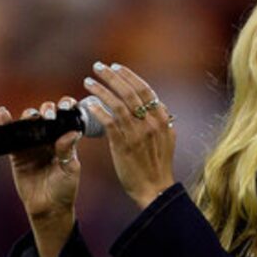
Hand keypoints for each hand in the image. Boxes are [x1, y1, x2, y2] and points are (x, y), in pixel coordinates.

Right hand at [0, 98, 81, 222]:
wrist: (48, 209)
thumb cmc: (64, 190)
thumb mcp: (70, 169)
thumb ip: (68, 149)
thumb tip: (72, 131)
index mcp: (63, 139)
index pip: (64, 117)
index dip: (65, 107)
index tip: (67, 106)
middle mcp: (47, 138)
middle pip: (45, 114)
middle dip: (47, 110)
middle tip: (49, 116)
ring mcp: (31, 144)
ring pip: (28, 122)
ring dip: (29, 115)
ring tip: (32, 118)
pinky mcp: (17, 153)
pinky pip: (10, 135)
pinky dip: (6, 123)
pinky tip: (4, 113)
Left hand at [81, 61, 176, 209]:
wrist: (155, 190)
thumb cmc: (158, 167)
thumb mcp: (167, 140)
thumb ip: (161, 120)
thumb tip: (156, 104)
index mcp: (162, 119)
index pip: (144, 89)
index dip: (129, 76)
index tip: (116, 67)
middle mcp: (150, 123)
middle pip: (129, 91)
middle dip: (112, 76)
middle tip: (98, 67)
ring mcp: (137, 134)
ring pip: (117, 103)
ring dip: (101, 89)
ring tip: (88, 81)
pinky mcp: (123, 145)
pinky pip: (109, 121)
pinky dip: (98, 109)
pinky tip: (88, 104)